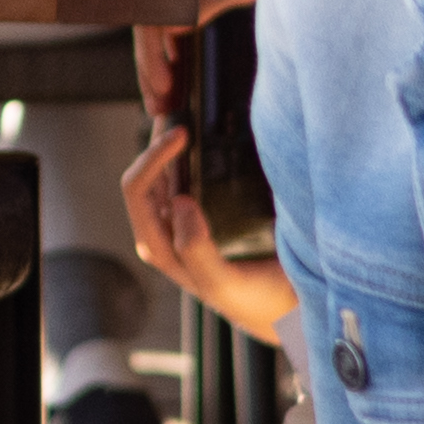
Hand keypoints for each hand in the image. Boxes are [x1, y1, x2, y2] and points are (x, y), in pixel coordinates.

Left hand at [114, 120, 294, 344]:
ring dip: (169, 147)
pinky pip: (182, 181)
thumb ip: (198, 251)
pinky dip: (186, 157)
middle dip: (157, 142)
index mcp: (162, 247)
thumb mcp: (225, 282)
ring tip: (186, 113)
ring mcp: (181, 226)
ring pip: (162, 177)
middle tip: (182, 110)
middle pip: (145, 177)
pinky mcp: (201, 219)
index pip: (138, 191)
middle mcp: (164, 235)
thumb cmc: (254, 300)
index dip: (154, 157)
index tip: (184, 133)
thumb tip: (180, 201)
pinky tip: (201, 138)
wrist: (285, 313)